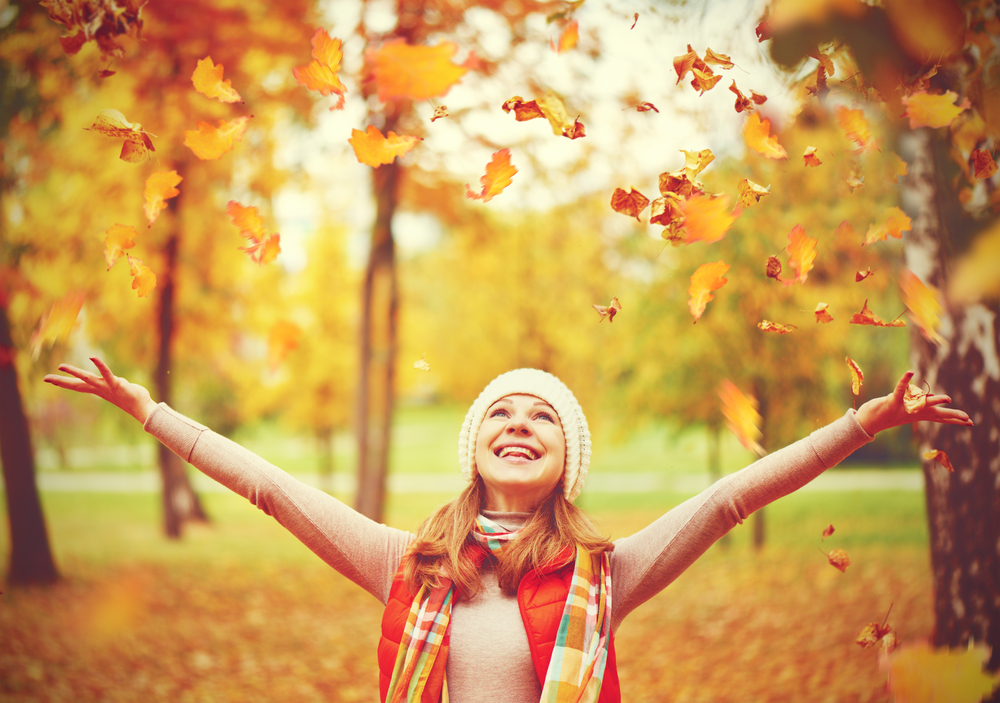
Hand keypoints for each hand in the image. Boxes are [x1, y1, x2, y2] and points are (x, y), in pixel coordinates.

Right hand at [44, 357, 157, 423]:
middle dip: (61, 381)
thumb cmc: (132, 398)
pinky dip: (99, 365)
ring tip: (61, 366)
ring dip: (74, 372)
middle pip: (77, 384)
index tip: (51, 380)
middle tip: (46, 378)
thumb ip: (116, 385)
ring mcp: (106, 387)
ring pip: (87, 378)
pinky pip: (106, 373)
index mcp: (98, 390)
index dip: (64, 383)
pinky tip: (92, 357)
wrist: (142, 407)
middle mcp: (99, 389)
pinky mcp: (116, 384)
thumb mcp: (119, 390)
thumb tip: (115, 382)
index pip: (77, 386)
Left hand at [855, 371, 972, 435]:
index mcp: (918, 414)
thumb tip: (932, 396)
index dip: (954, 419)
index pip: (940, 417)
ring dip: (934, 400)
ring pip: (921, 403)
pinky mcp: (892, 402)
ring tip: (948, 398)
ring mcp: (903, 408)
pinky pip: (899, 390)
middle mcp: (913, 412)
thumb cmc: (887, 413)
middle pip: (936, 414)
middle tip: (968, 419)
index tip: (970, 422)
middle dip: (952, 416)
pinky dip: (904, 381)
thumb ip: (919, 403)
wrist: (868, 422)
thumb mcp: (906, 409)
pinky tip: (910, 373)